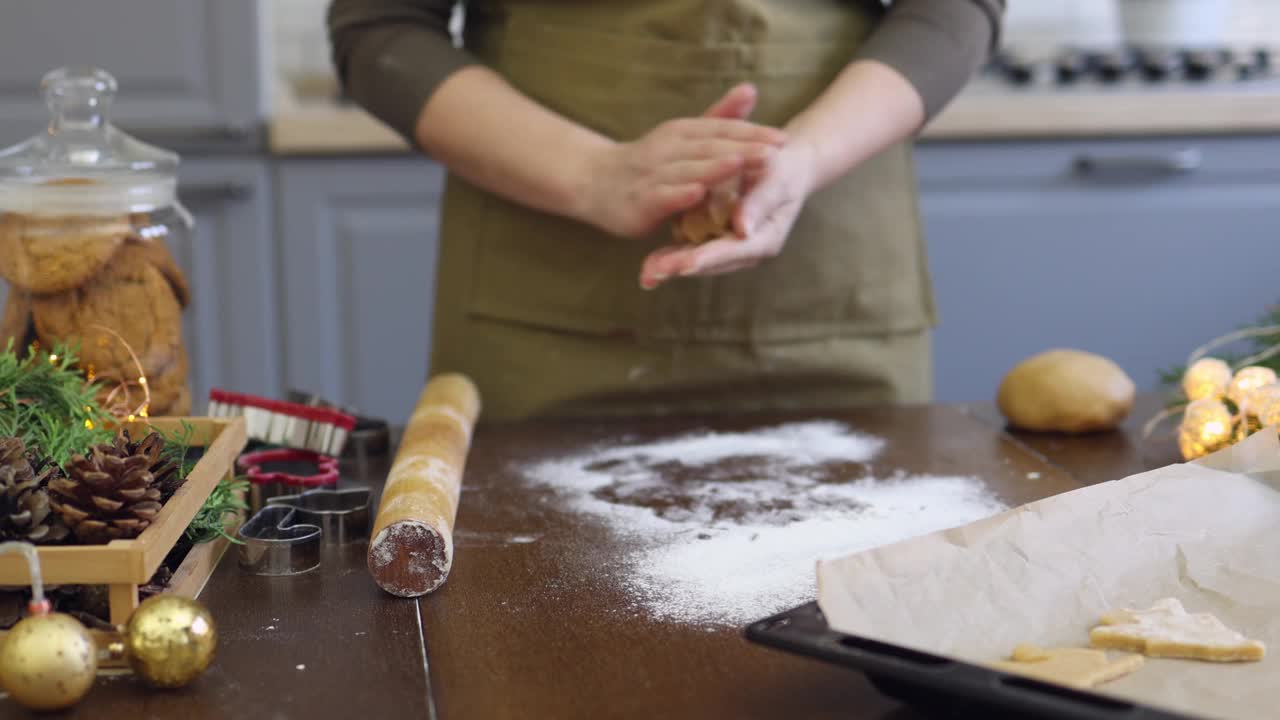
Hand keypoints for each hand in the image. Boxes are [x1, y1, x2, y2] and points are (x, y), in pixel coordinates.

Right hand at [579, 84, 786, 238]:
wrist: (595, 182)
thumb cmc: (649, 162)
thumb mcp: (684, 136)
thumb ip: (718, 118)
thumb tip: (751, 89)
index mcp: (681, 132)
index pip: (721, 130)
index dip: (752, 134)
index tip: (783, 139)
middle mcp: (667, 149)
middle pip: (709, 148)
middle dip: (743, 148)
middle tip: (775, 151)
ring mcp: (652, 175)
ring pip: (687, 169)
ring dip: (714, 167)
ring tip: (741, 163)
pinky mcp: (640, 201)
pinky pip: (662, 196)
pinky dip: (679, 193)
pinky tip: (697, 192)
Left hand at [639, 136, 818, 288]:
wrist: (785, 167)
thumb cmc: (784, 171)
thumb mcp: (777, 181)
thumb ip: (760, 204)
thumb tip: (742, 228)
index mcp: (764, 239)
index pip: (733, 251)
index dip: (709, 258)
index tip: (686, 266)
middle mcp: (746, 250)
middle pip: (711, 263)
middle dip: (682, 267)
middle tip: (653, 273)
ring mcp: (729, 246)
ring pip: (698, 260)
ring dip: (673, 267)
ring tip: (646, 274)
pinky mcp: (716, 238)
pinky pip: (692, 249)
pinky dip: (672, 255)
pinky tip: (649, 264)